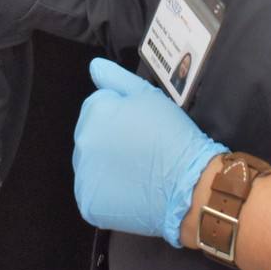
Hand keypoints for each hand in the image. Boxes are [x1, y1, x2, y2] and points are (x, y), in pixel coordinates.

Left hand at [72, 57, 226, 247]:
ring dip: (106, 165)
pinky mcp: (89, 203)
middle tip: (140, 149)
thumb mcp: (148, 96)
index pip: (97, 107)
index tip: (140, 126)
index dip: (121, 115)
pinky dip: (107, 192)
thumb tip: (94, 66)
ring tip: (136, 171)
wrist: (188, 185)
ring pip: (90, 164)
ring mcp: (83, 176)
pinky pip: (92, 192)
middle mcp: (82, 143)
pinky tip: (130, 190)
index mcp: (94, 113)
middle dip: (110, 138)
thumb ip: (117, 78)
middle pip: (91, 135)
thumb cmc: (171, 136)